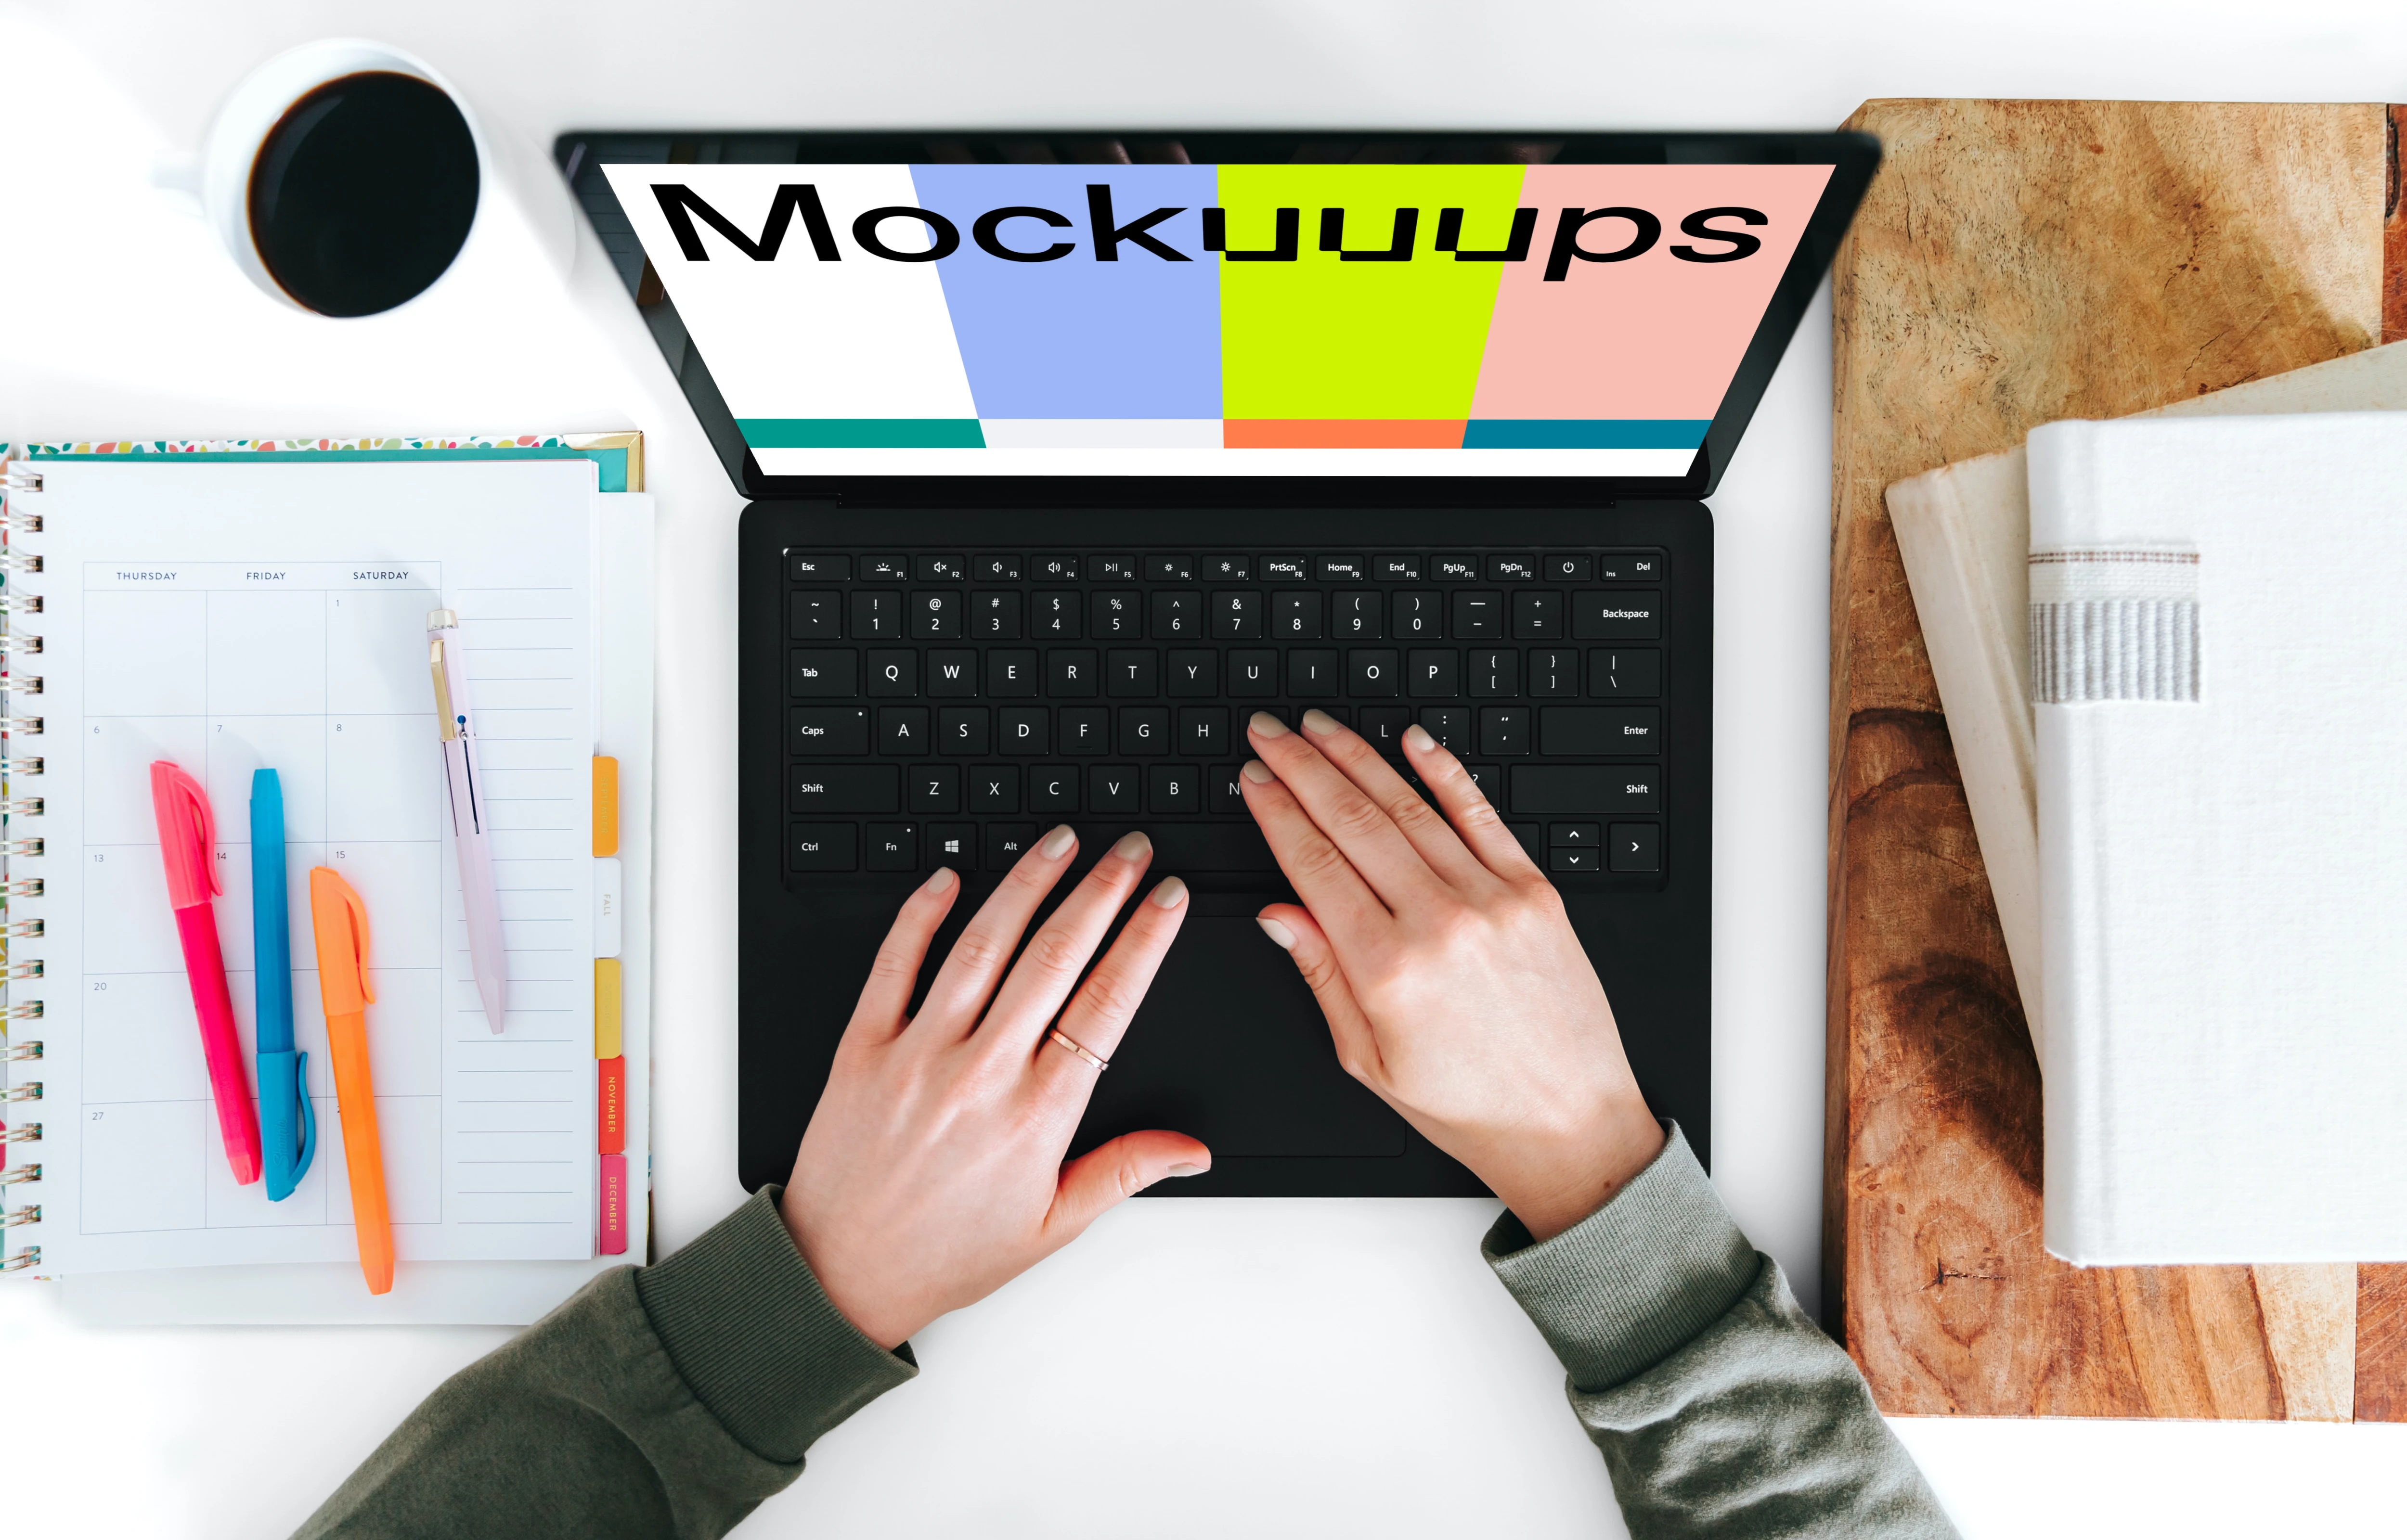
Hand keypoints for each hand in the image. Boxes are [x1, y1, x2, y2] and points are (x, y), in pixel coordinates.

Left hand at [781, 827, 1207, 1347]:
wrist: (840, 1276)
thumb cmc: (946, 1254)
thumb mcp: (1051, 1225)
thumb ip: (1124, 1172)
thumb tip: (1193, 1149)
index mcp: (1037, 1115)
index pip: (1107, 1003)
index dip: (1144, 940)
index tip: (1169, 898)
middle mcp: (981, 1074)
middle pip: (1055, 957)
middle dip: (1102, 891)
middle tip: (1130, 850)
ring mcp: (918, 1055)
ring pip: (982, 946)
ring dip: (1027, 883)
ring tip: (1061, 842)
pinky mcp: (861, 1049)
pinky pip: (893, 965)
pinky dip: (921, 914)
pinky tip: (949, 878)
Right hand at [1240, 711, 1662, 1240]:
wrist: (1569, 1123)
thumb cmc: (1472, 1106)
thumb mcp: (1370, 1061)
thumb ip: (1322, 977)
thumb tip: (1278, 914)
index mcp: (1388, 971)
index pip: (1314, 866)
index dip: (1276, 813)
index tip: (1254, 779)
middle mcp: (1439, 924)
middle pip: (1353, 822)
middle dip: (1302, 768)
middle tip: (1270, 734)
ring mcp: (1492, 900)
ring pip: (1409, 807)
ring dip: (1357, 758)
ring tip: (1320, 728)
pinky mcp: (1536, 893)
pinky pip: (1482, 816)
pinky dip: (1445, 773)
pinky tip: (1413, 741)